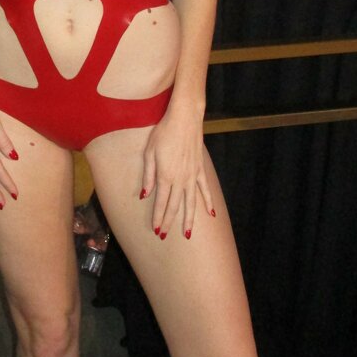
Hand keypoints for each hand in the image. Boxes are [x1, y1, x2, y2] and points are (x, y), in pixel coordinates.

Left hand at [140, 105, 214, 239]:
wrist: (184, 119)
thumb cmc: (163, 133)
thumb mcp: (149, 152)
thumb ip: (148, 176)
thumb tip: (145, 195)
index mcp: (165, 176)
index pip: (160, 202)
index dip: (158, 217)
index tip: (156, 230)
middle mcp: (180, 179)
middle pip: (174, 206)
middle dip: (169, 222)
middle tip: (165, 236)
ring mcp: (192, 175)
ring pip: (191, 203)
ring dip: (189, 219)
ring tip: (188, 234)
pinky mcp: (200, 170)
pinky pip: (205, 190)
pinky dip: (208, 202)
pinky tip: (211, 214)